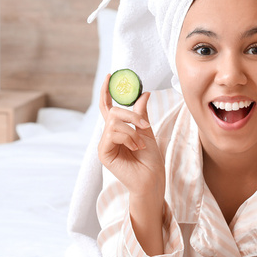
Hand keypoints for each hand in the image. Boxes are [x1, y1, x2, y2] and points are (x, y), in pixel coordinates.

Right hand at [99, 74, 165, 255]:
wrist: (152, 180)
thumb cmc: (151, 161)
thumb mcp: (147, 132)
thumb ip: (141, 114)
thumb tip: (143, 93)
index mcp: (118, 130)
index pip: (108, 107)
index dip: (106, 92)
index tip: (109, 76)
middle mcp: (108, 136)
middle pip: (112, 112)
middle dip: (131, 115)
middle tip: (145, 125)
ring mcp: (105, 144)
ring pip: (114, 122)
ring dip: (132, 130)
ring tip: (141, 144)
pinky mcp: (104, 152)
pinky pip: (113, 133)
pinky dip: (128, 137)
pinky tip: (135, 148)